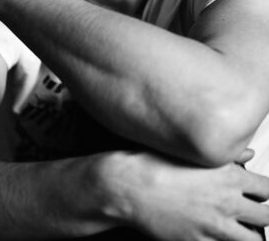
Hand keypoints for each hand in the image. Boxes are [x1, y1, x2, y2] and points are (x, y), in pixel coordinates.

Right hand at [102, 149, 268, 240]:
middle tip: (256, 215)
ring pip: (251, 240)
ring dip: (250, 235)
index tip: (261, 194)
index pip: (267, 189)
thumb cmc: (154, 165)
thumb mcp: (192, 153)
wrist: (129, 186)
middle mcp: (226, 202)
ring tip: (241, 231)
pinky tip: (216, 236)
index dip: (267, 193)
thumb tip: (247, 153)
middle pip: (266, 217)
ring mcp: (214, 226)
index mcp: (228, 176)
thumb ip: (226, 155)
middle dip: (264, 216)